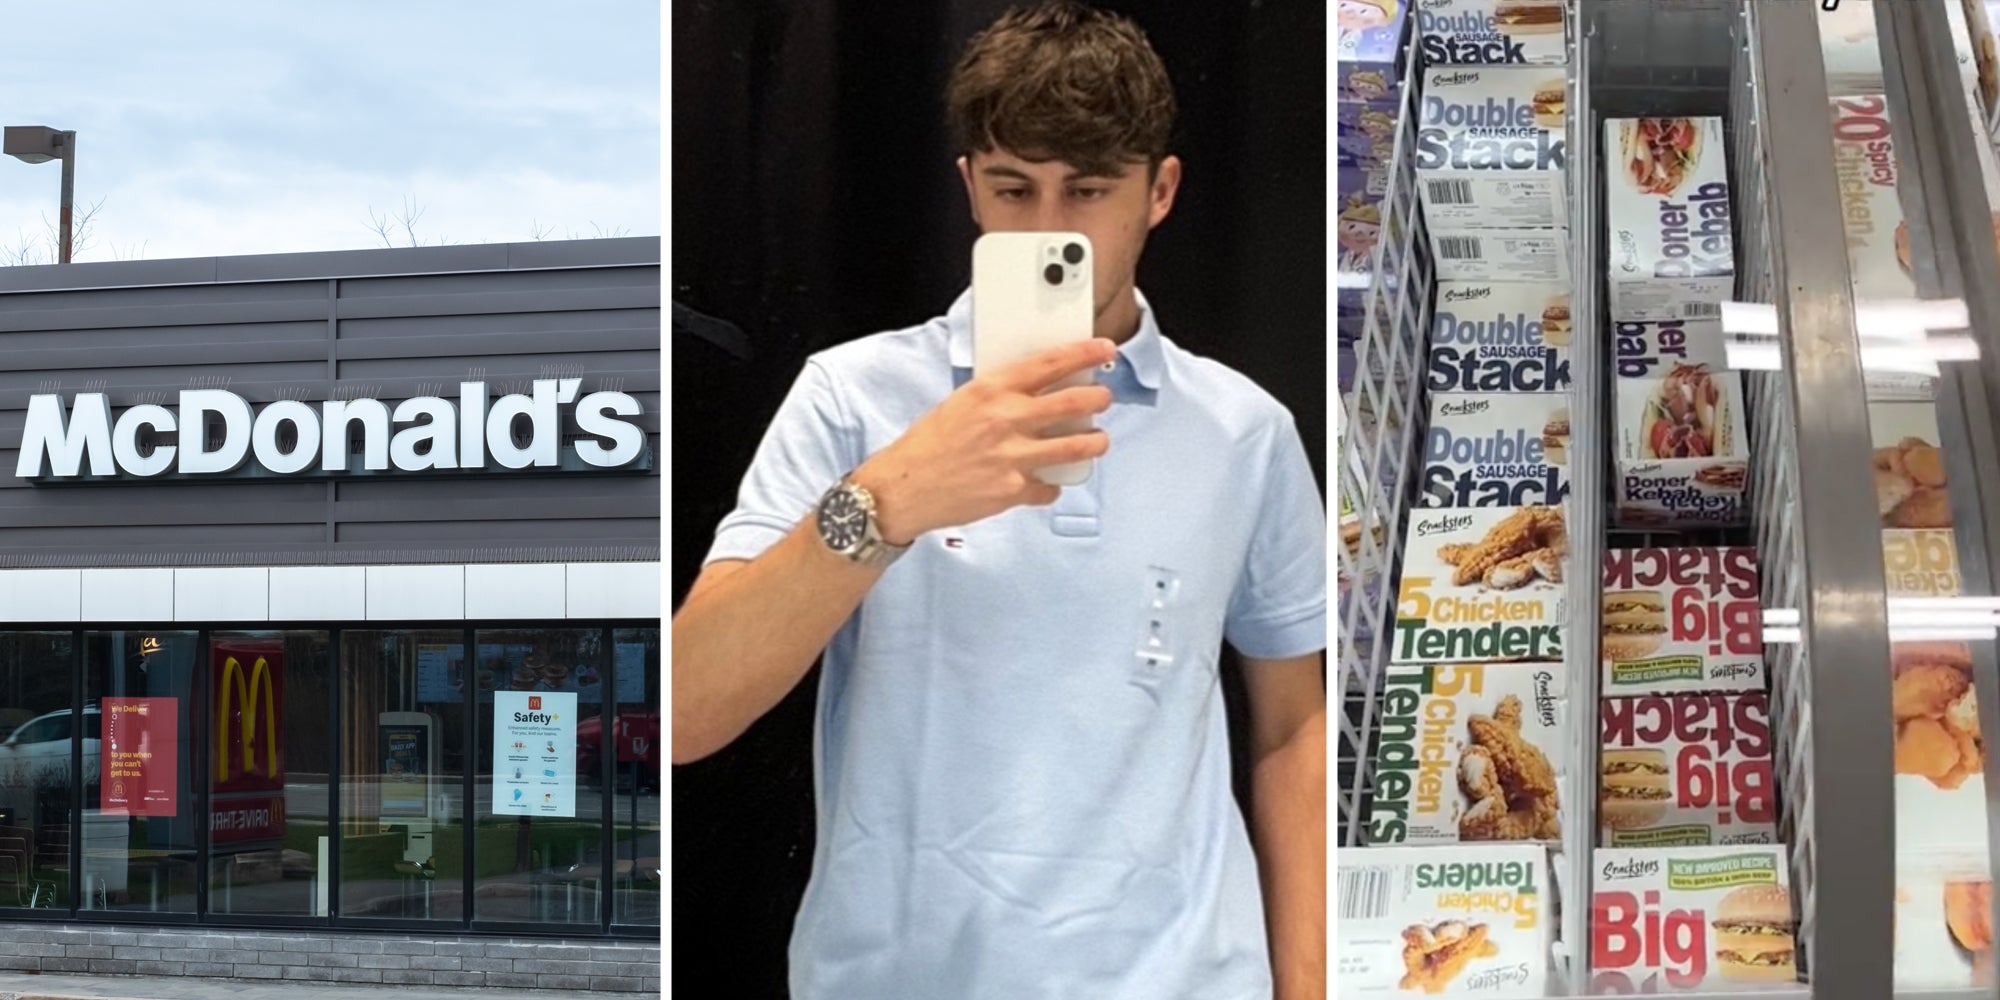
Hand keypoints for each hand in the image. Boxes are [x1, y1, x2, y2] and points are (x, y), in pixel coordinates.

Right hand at [852, 338, 1115, 544]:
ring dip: (1095, 442)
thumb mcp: (961, 402)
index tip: (1104, 349)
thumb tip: (1037, 390)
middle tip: (1103, 399)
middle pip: (1074, 403)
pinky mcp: (1013, 490)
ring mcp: (1012, 456)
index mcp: (991, 389)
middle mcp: (1006, 419)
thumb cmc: (929, 444)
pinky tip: (1046, 482)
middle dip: (1098, 399)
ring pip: (1076, 447)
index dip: (1084, 354)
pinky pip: (1049, 487)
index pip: (1050, 363)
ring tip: (1097, 440)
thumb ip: (999, 395)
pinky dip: (1051, 486)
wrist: (904, 487)